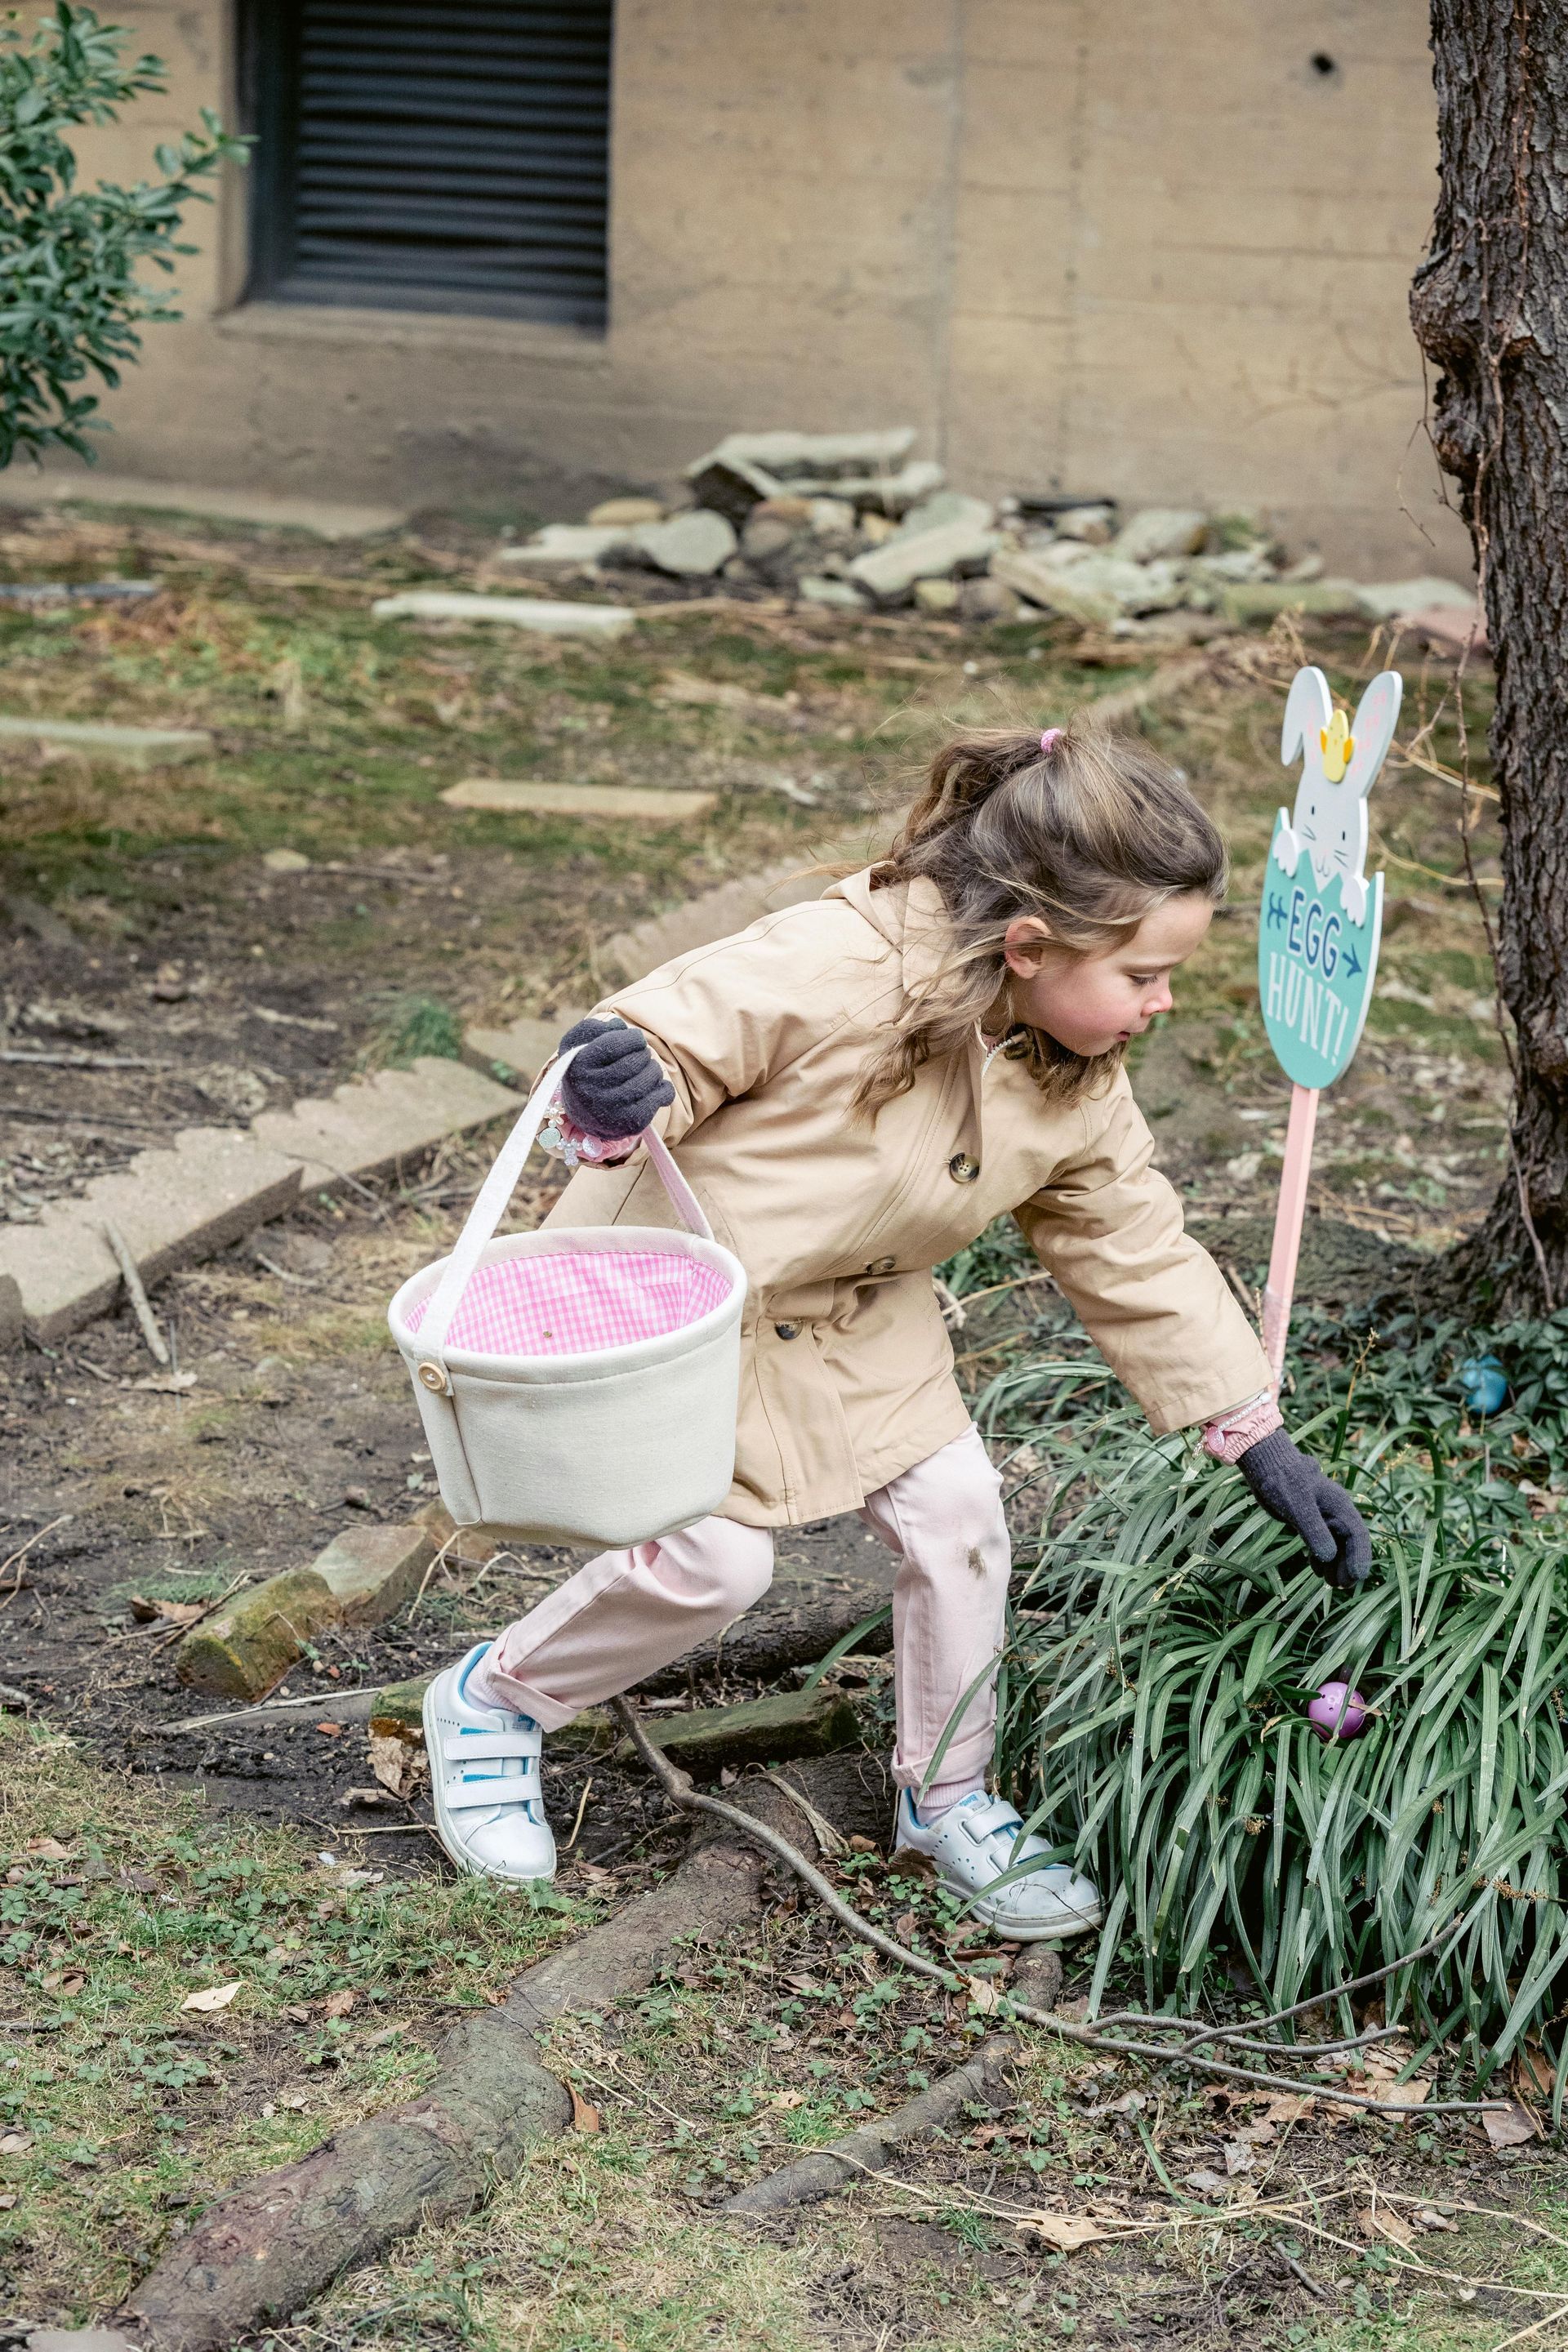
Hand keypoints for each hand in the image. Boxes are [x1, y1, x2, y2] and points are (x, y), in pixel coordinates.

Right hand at [556, 1017, 673, 1140]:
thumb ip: (593, 1028)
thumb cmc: (587, 1070)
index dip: (632, 1038)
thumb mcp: (577, 1045)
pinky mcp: (631, 1122)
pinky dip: (664, 1088)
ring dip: (653, 1069)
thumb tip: (619, 1026)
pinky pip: (661, 1096)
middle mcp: (592, 1090)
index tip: (635, 1040)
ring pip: (649, 1078)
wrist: (585, 1113)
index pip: (615, 1044)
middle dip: (644, 1054)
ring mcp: (612, 1109)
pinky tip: (653, 1087)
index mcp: (578, 1066)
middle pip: (635, 1062)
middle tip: (641, 1056)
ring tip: (646, 1070)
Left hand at [1237, 1428, 1371, 1590]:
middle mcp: (1335, 1512)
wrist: (1265, 1465)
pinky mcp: (1309, 1519)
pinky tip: (1317, 1570)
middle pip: (1349, 1543)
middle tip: (1342, 1587)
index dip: (1360, 1557)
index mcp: (1339, 1506)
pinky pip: (1322, 1541)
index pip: (1358, 1535)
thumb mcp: (1299, 1508)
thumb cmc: (1283, 1481)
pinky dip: (1321, 1556)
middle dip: (1348, 1565)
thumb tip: (1329, 1557)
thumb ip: (1314, 1532)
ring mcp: (1322, 1516)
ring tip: (1331, 1585)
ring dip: (1335, 1564)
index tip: (1357, 1577)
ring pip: (1336, 1545)